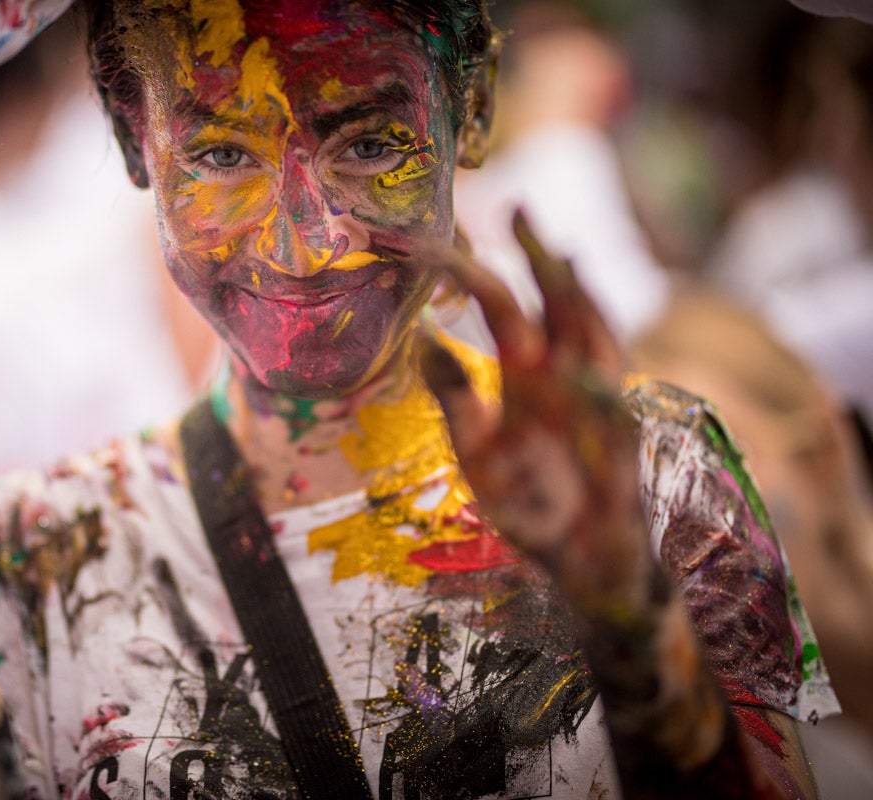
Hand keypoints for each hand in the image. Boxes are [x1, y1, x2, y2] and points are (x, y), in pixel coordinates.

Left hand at [422, 210, 650, 609]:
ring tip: (562, 258)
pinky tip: (573, 373)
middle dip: (540, 258)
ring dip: (581, 303)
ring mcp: (597, 409)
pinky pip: (610, 419)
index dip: (476, 277)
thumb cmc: (530, 502)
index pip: (504, 309)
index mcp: (528, 374)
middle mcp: (565, 379)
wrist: (577, 563)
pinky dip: (595, 396)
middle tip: (518, 206)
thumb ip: (455, 393)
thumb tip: (420, 332)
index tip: (439, 244)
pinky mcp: (618, 454)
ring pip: (597, 342)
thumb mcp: (477, 447)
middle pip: (558, 305)